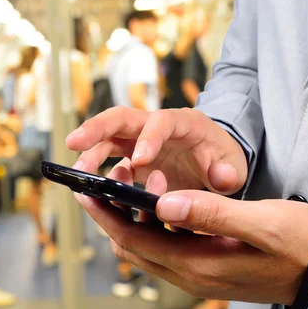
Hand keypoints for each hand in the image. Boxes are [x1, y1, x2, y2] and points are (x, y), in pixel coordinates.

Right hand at [66, 107, 247, 193]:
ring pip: (109, 139)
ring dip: (90, 153)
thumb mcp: (233, 167)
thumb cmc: (222, 160)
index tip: (139, 162)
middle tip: (74, 142)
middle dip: (97, 128)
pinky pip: (110, 161)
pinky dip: (101, 173)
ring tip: (79, 174)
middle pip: (122, 118)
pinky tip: (97, 190)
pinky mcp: (131, 157)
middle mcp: (156, 127)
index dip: (148, 139)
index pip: (161, 122)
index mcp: (183, 123)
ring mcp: (140, 141)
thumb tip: (220, 179)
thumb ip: (228, 172)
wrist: (214, 163)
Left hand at [76, 166, 307, 304]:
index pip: (136, 241)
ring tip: (123, 187)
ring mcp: (198, 274)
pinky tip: (156, 203)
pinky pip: (167, 247)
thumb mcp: (260, 223)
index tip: (86, 191)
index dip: (107, 216)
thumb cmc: (300, 244)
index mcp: (198, 265)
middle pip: (134, 246)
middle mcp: (191, 275)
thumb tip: (165, 201)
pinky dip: (153, 225)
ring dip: (131, 219)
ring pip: (148, 247)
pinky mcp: (207, 267)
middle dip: (110, 216)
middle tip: (93, 186)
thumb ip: (211, 213)